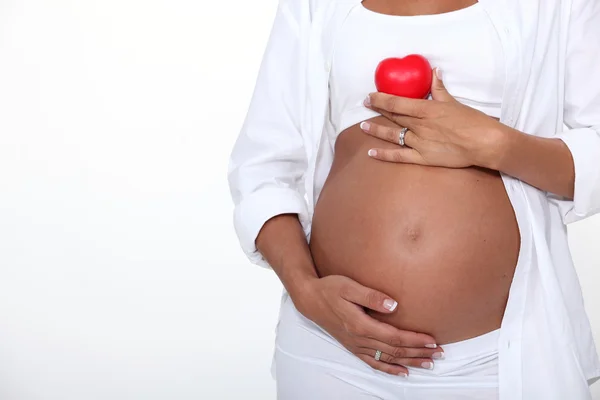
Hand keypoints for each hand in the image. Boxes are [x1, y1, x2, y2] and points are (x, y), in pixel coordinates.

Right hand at [293, 275, 441, 376]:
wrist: (309, 299)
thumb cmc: (330, 289)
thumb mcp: (349, 286)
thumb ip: (371, 297)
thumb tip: (394, 306)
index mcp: (360, 325)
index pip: (395, 337)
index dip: (415, 340)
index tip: (432, 340)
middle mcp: (359, 339)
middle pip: (394, 350)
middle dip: (418, 353)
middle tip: (439, 353)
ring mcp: (355, 345)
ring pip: (387, 359)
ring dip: (409, 362)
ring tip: (428, 364)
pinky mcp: (352, 346)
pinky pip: (373, 363)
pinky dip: (389, 369)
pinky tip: (402, 372)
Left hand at [360, 67, 506, 168]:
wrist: (484, 143)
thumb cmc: (472, 121)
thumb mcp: (454, 102)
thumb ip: (440, 89)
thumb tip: (434, 72)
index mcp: (426, 109)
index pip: (397, 102)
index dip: (381, 98)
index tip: (370, 96)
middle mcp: (420, 125)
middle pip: (393, 116)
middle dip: (377, 110)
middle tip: (364, 105)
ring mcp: (419, 142)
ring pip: (393, 135)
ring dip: (376, 130)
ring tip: (362, 126)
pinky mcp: (423, 157)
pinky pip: (399, 156)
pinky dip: (384, 155)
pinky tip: (371, 153)